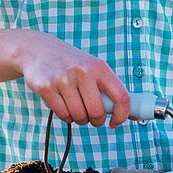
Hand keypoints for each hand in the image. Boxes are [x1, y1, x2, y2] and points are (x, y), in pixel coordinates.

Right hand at [13, 30, 130, 127]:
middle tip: (91, 117)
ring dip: (79, 119)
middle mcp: (83, 71)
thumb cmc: (72, 65)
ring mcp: (64, 79)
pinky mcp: (46, 87)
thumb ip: (110, 90)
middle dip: (96, 121)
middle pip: (97, 112)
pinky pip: (63, 115)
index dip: (122, 115)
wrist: (37, 50)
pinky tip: (63, 106)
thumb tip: (135, 116)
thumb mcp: (93, 69)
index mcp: (100, 67)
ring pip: (79, 116)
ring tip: (76, 108)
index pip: (121, 96)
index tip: (115, 123)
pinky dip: (66, 117)